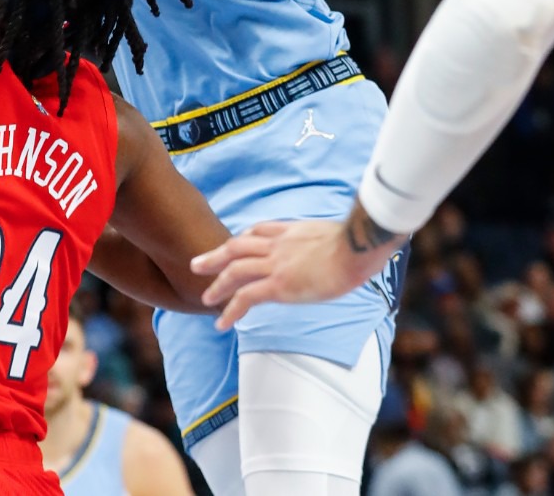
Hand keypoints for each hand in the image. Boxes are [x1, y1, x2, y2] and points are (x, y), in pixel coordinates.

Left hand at [190, 210, 403, 329]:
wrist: (355, 247)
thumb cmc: (355, 243)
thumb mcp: (333, 234)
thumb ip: (323, 240)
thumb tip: (333, 248)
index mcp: (290, 231)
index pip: (257, 232)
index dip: (242, 240)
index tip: (232, 247)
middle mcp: (278, 245)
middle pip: (237, 247)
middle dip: (215, 256)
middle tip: (198, 264)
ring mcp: (276, 264)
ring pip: (235, 271)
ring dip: (217, 284)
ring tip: (206, 298)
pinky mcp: (279, 285)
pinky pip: (247, 297)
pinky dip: (231, 310)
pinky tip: (222, 323)